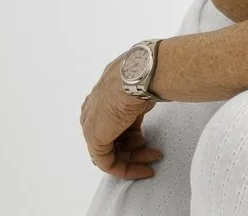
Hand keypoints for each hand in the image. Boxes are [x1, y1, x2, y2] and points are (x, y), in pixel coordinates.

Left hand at [80, 57, 163, 179]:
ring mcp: (92, 126)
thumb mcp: (138, 93)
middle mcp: (92, 112)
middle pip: (113, 139)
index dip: (132, 136)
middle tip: (155, 153)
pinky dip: (126, 169)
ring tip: (154, 156)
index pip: (113, 125)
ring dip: (136, 158)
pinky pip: (108, 162)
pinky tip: (144, 169)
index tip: (148, 142)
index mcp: (100, 98)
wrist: (137, 78)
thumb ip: (134, 106)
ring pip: (113, 152)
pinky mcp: (95, 140)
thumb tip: (142, 108)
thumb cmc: (142, 79)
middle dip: (136, 149)